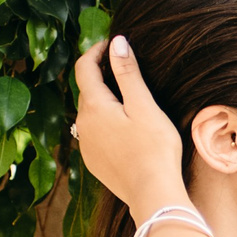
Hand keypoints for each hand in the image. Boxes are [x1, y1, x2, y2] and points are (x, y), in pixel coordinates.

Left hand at [72, 36, 186, 208]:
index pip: (84, 68)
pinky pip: (94, 133)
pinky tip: (123, 127)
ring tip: (125, 95)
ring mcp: (86, 145)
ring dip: (102, 99)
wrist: (152, 193)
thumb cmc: (153, 148)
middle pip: (86, 90)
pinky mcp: (94, 161)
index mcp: (93, 107)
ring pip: (89, 112)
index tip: (111, 43)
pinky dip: (104, 121)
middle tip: (121, 65)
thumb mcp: (143, 105)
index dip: (96, 51)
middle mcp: (83, 125)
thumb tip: (117, 42)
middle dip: (100, 74)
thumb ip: (127, 72)